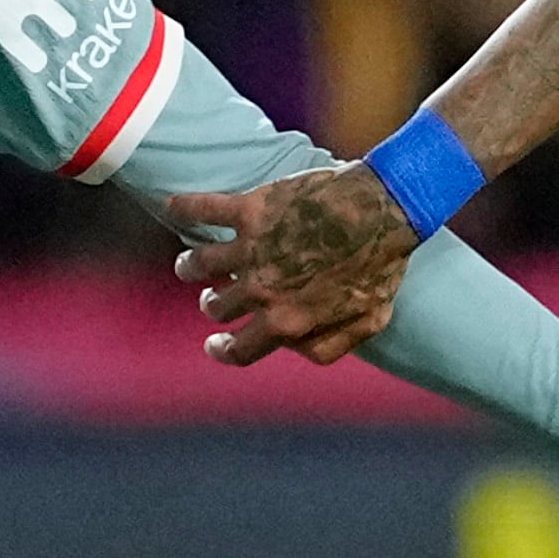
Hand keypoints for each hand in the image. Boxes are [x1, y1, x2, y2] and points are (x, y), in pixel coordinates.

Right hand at [169, 164, 417, 366]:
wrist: (386, 209)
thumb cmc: (382, 265)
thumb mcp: (367, 321)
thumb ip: (329, 344)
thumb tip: (296, 350)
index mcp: (286, 322)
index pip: (240, 350)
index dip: (223, 351)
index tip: (215, 345)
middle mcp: (260, 290)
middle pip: (218, 306)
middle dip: (215, 304)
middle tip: (216, 297)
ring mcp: (251, 248)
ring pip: (199, 264)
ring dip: (190, 266)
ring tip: (189, 265)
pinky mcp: (250, 209)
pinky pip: (204, 209)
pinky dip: (183, 208)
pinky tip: (172, 206)